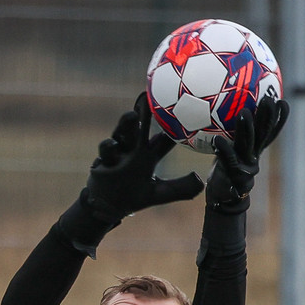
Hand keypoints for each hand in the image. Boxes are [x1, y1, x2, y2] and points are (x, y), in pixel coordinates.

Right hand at [84, 92, 203, 224]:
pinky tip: (111, 143)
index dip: (172, 123)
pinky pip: (106, 153)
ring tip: (131, 115)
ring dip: (126, 125)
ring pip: (122, 136)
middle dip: (144, 112)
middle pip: (141, 128)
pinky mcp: (103, 163)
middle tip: (149, 96)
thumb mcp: (159, 194)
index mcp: (148, 155)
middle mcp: (134, 150)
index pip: (164, 137)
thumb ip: (180, 188)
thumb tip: (201, 182)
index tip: (182, 106)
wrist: (105, 208)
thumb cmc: (131, 198)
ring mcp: (118, 154)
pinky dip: (108, 147)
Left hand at [206, 95, 289, 212]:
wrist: (224, 200)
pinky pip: (228, 159)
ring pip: (248, 144)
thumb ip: (235, 139)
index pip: (270, 131)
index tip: (282, 101)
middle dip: (268, 116)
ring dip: (247, 128)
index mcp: (256, 150)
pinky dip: (223, 149)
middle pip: (263, 134)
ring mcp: (245, 165)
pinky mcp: (233, 174)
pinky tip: (217, 140)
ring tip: (244, 112)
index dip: (279, 118)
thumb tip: (229, 115)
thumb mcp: (232, 154)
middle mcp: (254, 156)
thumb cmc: (226, 173)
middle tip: (269, 98)